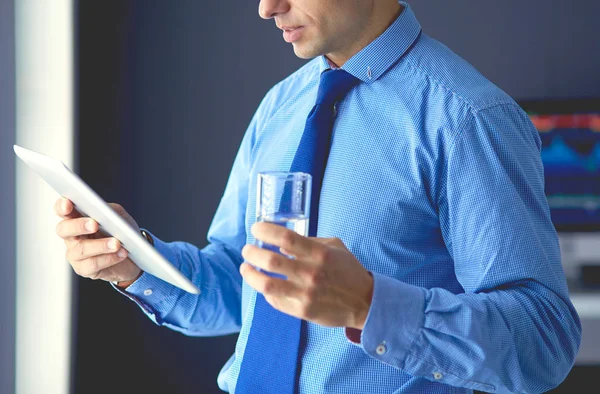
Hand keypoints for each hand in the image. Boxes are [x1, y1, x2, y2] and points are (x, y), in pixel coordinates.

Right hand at [54, 197, 141, 282]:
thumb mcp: (119, 217)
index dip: (61, 207)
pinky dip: (109, 258)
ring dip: (101, 245)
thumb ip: (110, 211)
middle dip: (78, 225)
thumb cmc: (122, 234)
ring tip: (117, 243)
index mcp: (77, 219)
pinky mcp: (84, 269)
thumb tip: (104, 210)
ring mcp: (75, 254)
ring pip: (81, 249)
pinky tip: (121, 253)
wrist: (133, 257)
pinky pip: (93, 264)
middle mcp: (72, 237)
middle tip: (94, 224)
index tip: (67, 203)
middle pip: (64, 229)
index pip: (62, 211)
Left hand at [240, 222, 373, 328]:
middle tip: (247, 250)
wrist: (364, 302)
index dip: (266, 231)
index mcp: (319, 254)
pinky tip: (265, 286)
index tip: (255, 229)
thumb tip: (282, 245)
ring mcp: (305, 294)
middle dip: (252, 253)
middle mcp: (311, 273)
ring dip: (250, 274)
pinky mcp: (302, 311)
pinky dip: (266, 291)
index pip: (286, 238)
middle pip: (270, 261)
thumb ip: (309, 242)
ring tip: (246, 268)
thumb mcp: (334, 246)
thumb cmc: (348, 270)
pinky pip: (275, 300)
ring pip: (266, 284)